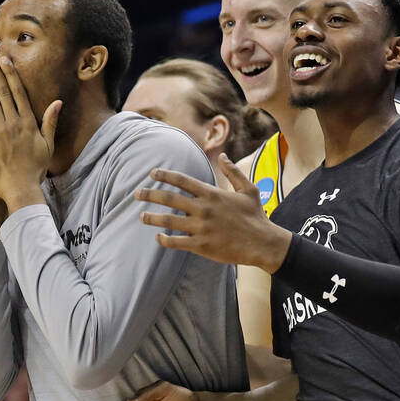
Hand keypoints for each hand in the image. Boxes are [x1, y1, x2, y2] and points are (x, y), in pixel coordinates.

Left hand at [0, 51, 59, 211]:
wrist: (20, 189)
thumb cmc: (35, 169)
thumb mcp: (47, 145)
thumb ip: (50, 122)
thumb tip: (58, 102)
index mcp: (28, 122)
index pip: (19, 92)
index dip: (11, 74)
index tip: (5, 60)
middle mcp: (13, 123)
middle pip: (3, 91)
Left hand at [136, 155, 291, 270]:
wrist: (262, 243)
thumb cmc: (255, 216)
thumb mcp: (248, 189)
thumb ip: (234, 171)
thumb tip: (223, 155)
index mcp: (212, 194)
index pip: (182, 180)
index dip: (165, 175)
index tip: (152, 173)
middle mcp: (203, 209)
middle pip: (169, 198)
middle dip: (150, 194)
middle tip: (137, 193)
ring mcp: (201, 228)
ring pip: (168, 220)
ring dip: (152, 217)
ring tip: (141, 216)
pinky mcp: (201, 245)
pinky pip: (176, 242)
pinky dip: (164, 239)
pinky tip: (158, 237)